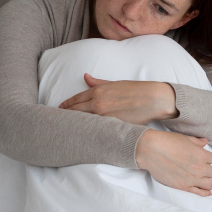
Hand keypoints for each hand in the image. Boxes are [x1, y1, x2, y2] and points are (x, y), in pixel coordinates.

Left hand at [58, 74, 178, 124]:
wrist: (152, 99)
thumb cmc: (135, 90)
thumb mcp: (114, 83)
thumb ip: (98, 82)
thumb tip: (85, 77)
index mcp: (98, 92)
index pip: (76, 99)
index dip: (66, 105)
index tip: (60, 109)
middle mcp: (98, 104)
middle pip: (76, 112)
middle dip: (66, 116)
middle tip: (58, 120)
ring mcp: (104, 116)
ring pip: (84, 122)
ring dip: (75, 124)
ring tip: (67, 128)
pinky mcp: (112, 126)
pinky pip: (96, 129)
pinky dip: (89, 130)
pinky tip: (83, 134)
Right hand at [135, 130, 211, 195]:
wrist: (151, 151)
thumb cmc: (166, 141)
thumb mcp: (184, 138)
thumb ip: (196, 141)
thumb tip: (205, 141)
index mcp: (201, 155)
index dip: (207, 158)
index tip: (202, 158)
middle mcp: (199, 168)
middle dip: (208, 169)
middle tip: (203, 168)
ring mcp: (192, 179)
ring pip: (210, 184)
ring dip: (210, 182)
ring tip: (210, 182)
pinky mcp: (183, 186)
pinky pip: (199, 192)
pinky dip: (205, 192)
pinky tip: (208, 192)